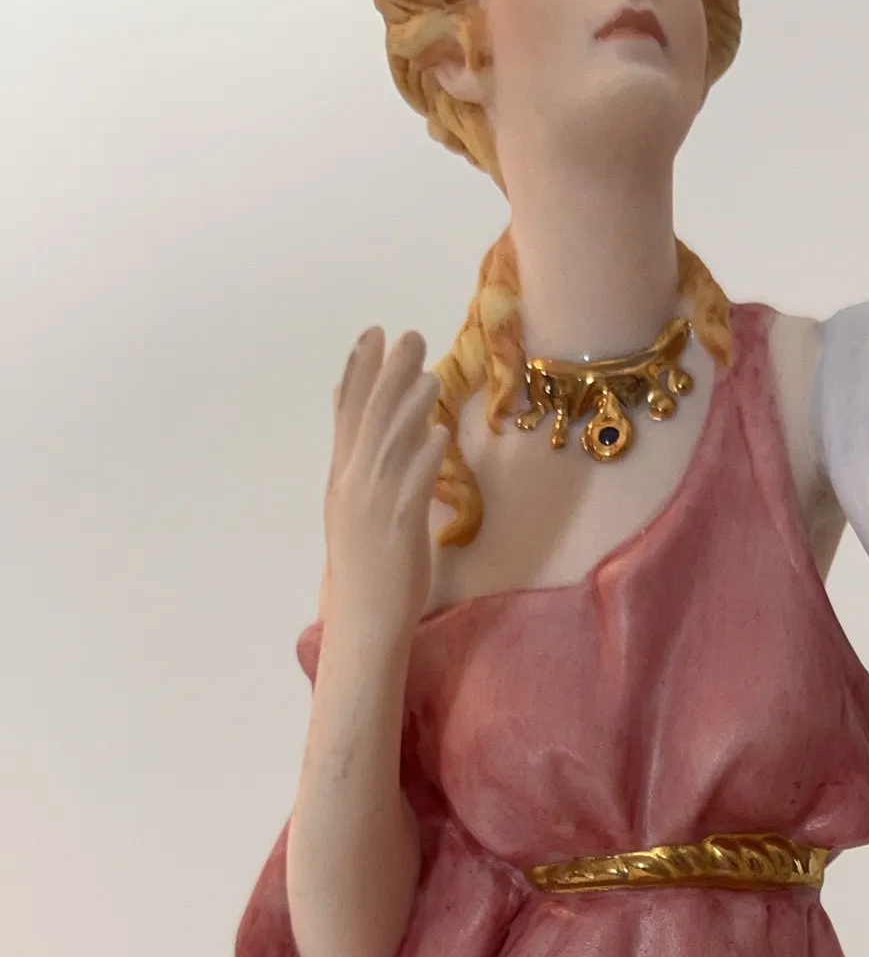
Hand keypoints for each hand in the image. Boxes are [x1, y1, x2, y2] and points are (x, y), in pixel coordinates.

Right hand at [320, 328, 448, 642]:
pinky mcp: (396, 528)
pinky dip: (424, 457)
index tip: (371, 335)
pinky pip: (411, 486)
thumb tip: (367, 434)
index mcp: (341, 480)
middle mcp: (352, 485)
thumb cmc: (365, 571)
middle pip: (369, 419)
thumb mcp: (353, 512)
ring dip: (409, 406)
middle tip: (409, 335)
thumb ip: (360, 472)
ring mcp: (372, 505)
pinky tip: (439, 433)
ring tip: (429, 374)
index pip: (346, 414)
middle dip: (388, 374)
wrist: (363, 621)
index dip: (357, 372)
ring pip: (390, 445)